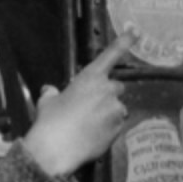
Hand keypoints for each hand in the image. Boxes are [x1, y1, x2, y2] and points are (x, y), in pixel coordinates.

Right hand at [24, 33, 134, 177]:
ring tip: (89, 126)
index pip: (110, 55)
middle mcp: (107, 90)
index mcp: (90, 78)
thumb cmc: (50, 122)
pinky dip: (108, 129)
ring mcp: (115, 110)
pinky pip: (117, 126)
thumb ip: (52, 93)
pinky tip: (92, 136)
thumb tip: (49, 90)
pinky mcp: (119, 129)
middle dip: (107, 94)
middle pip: (116, 87)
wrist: (56, 149)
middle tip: (90, 107)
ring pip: (117, 109)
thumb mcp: (47, 102)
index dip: (124, 42)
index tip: (135, 32)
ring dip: (108, 114)